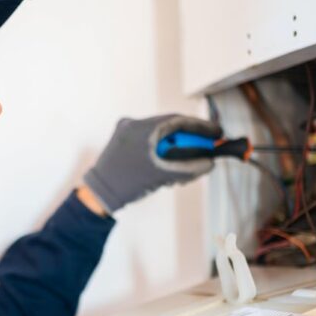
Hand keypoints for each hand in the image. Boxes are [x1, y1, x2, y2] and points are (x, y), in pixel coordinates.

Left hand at [83, 114, 222, 213]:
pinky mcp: (123, 140)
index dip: (200, 127)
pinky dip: (162, 151)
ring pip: (160, 136)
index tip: (217, 133)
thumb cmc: (128, 184)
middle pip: (170, 128)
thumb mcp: (163, 176)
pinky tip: (168, 168)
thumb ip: (189, 168)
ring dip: (176, 149)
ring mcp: (126, 131)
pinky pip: (149, 141)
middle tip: (206, 151)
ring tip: (184, 169)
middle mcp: (133, 124)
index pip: (178, 121)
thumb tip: (210, 164)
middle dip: (189, 142)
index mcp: (142, 128)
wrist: (99, 194)